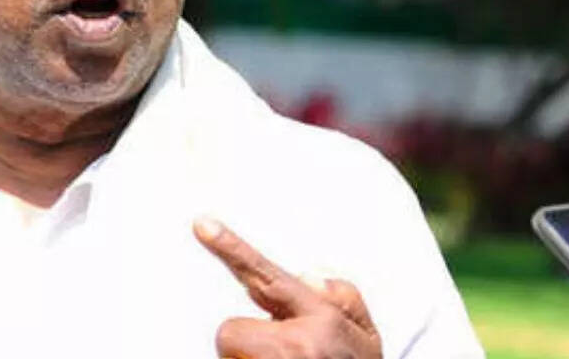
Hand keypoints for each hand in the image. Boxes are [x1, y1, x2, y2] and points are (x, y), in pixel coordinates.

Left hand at [194, 217, 381, 358]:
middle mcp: (298, 346)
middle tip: (281, 358)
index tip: (201, 224)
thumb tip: (307, 275)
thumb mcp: (367, 337)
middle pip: (232, 332)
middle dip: (247, 344)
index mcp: (323, 320)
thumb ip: (344, 298)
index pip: (268, 276)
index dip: (232, 249)